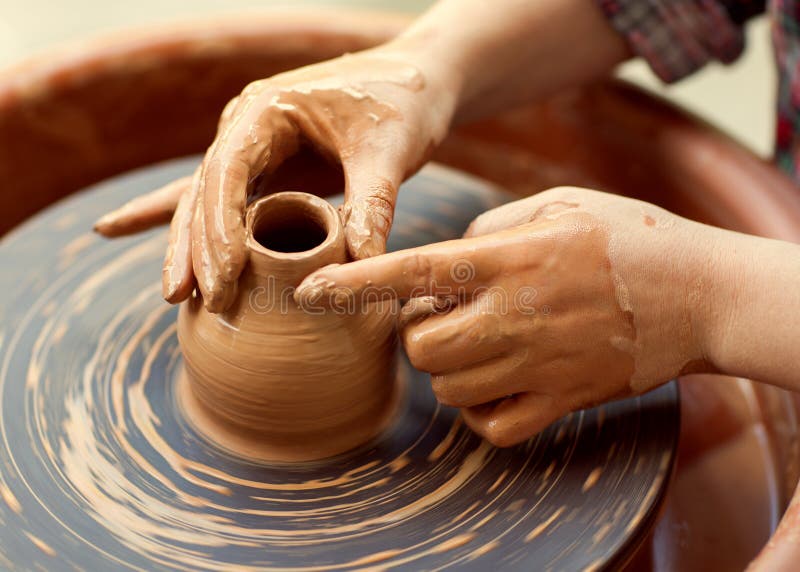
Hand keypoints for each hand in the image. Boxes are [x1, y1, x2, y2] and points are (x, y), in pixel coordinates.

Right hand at [94, 45, 458, 310]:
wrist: (419, 79)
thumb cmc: (405, 101)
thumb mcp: (391, 152)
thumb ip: (372, 207)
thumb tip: (358, 272)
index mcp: (266, 110)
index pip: (226, 173)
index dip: (218, 229)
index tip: (222, 279)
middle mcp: (248, 128)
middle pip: (206, 193)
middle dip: (197, 249)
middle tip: (193, 301)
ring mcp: (253, 150)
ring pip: (207, 203)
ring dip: (190, 247)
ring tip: (173, 295)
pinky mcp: (270, 171)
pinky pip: (222, 202)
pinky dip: (189, 224)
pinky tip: (119, 229)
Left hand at [295, 187, 722, 445]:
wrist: (700, 294)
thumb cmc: (628, 237)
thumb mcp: (558, 204)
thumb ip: (493, 228)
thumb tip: (450, 254)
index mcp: (507, 259)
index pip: (410, 272)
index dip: (353, 284)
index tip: (311, 295)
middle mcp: (512, 315)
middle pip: (418, 347)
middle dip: (416, 334)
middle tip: (445, 315)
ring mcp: (536, 364)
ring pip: (448, 388)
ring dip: (446, 368)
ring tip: (478, 341)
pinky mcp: (560, 401)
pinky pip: (490, 426)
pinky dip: (479, 410)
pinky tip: (496, 382)